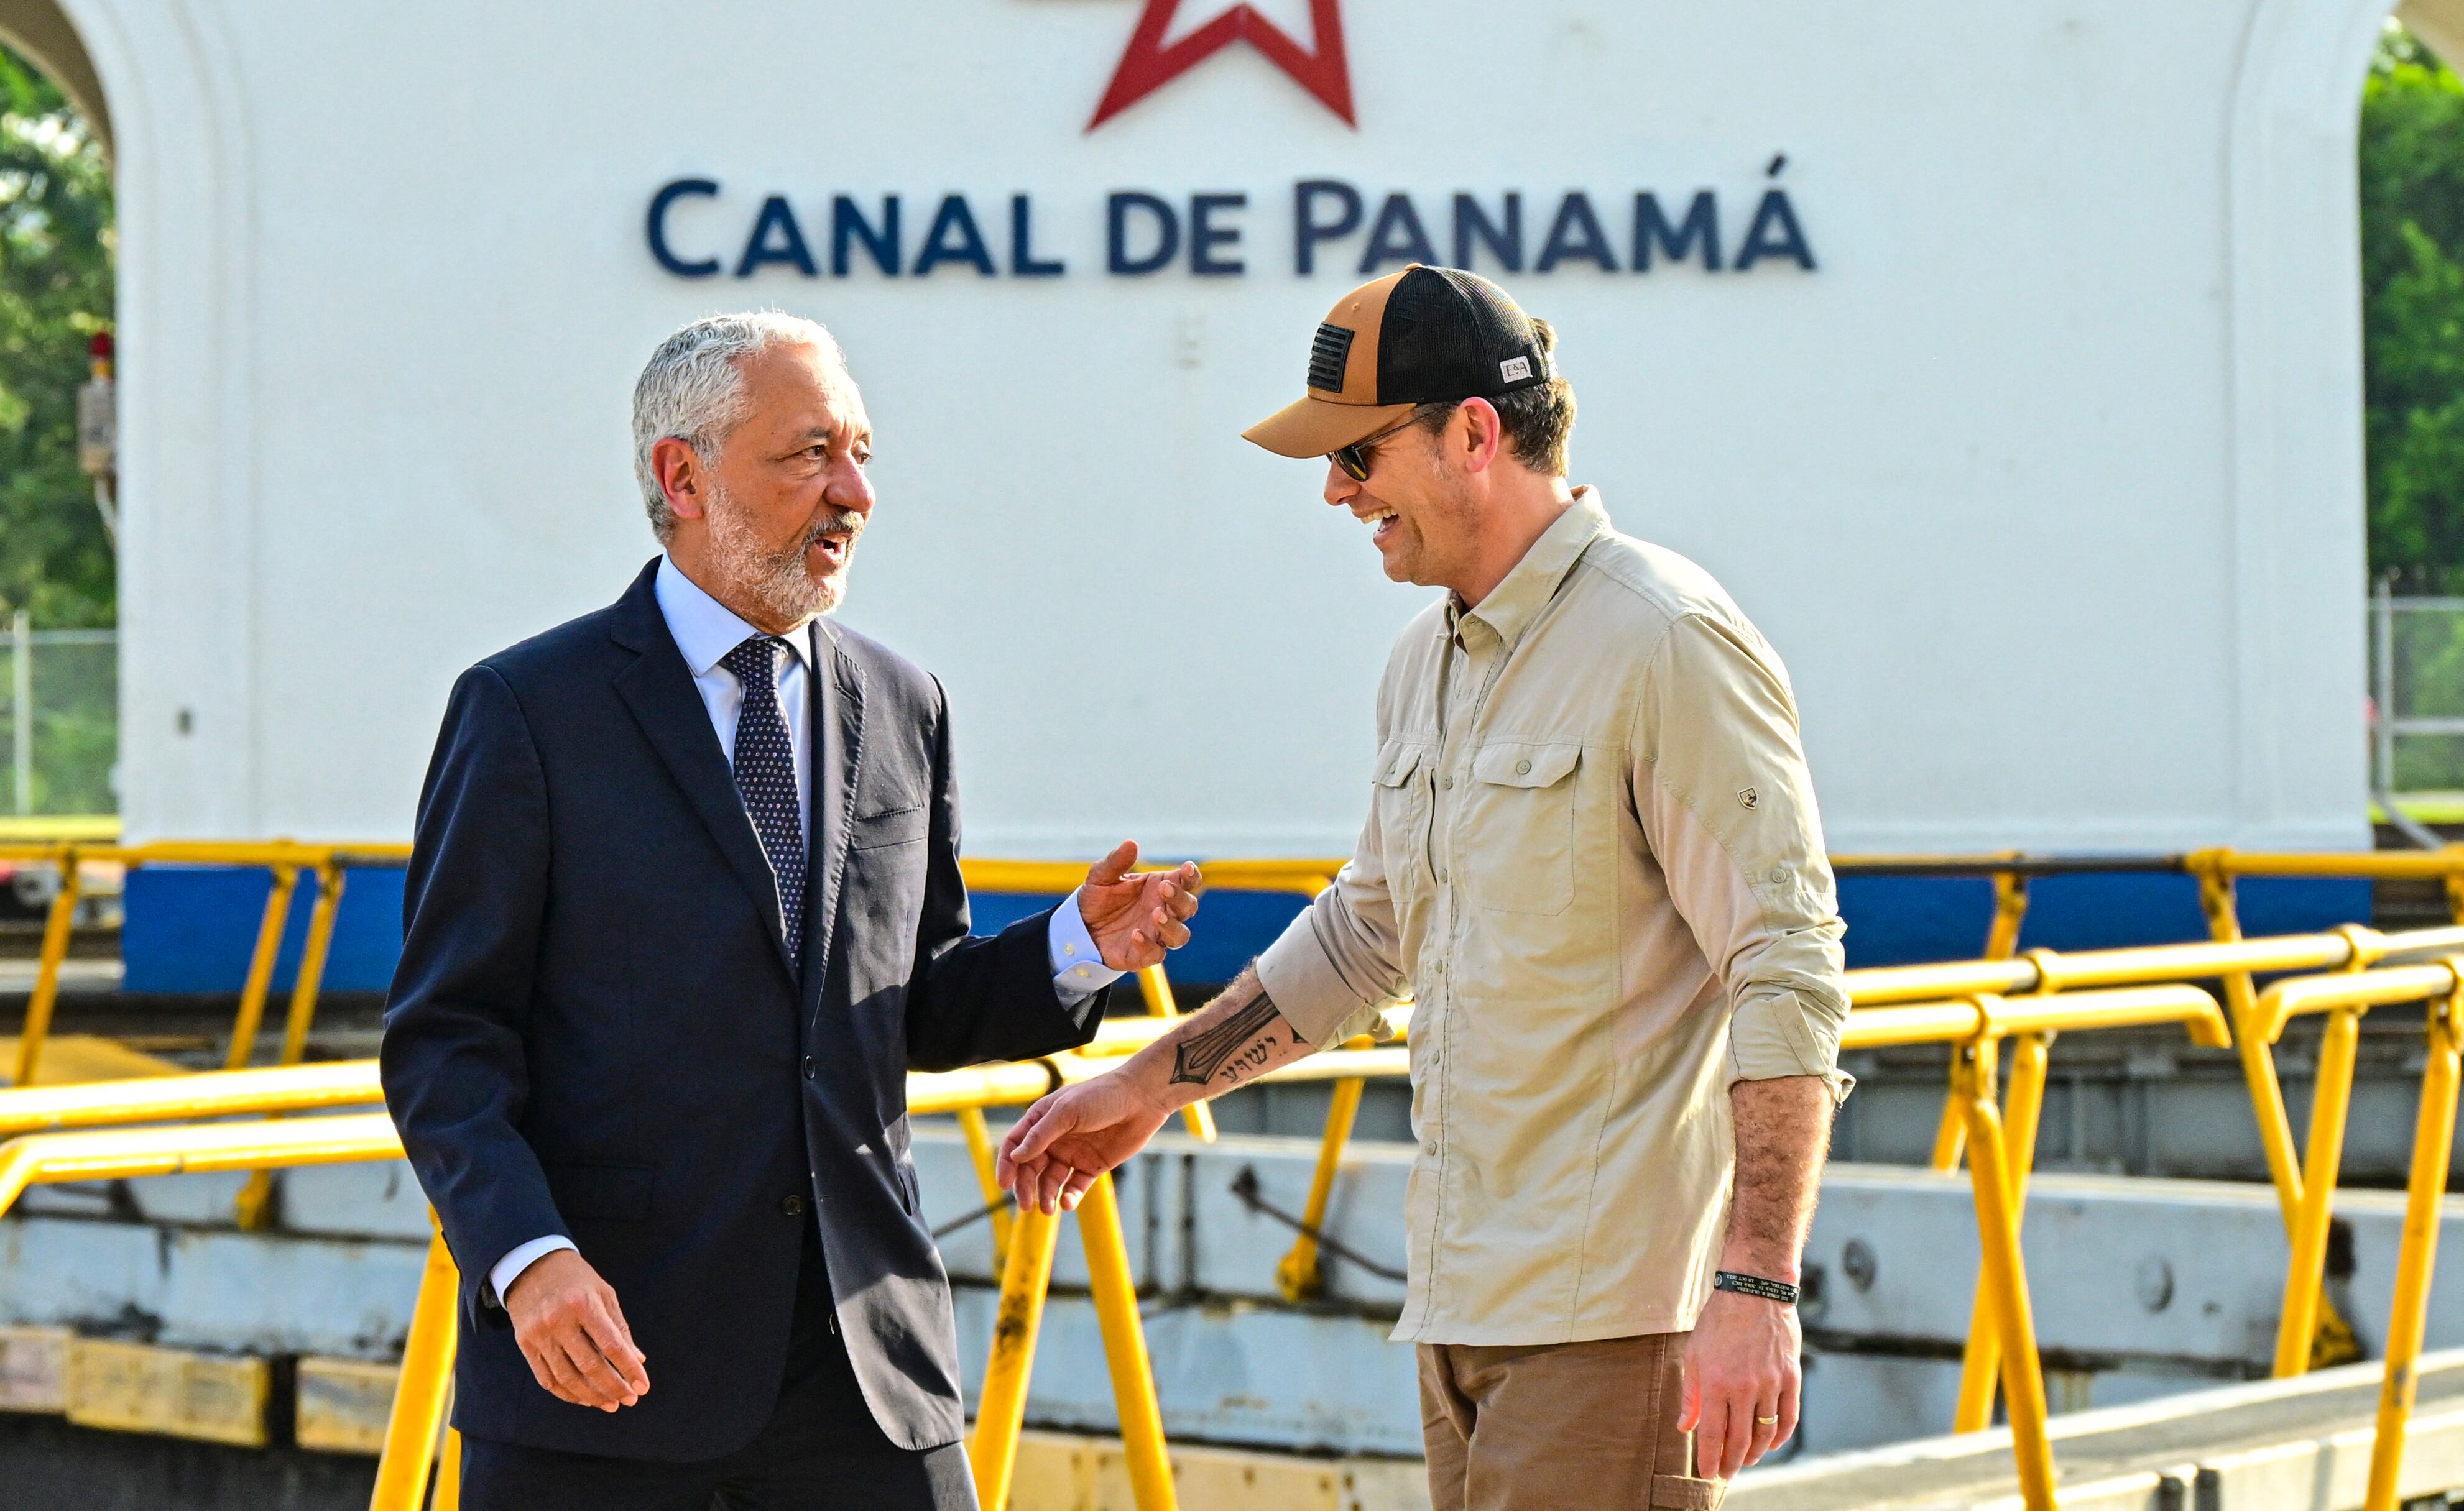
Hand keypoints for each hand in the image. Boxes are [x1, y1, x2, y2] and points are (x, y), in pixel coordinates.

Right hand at [504, 1248, 649, 1411]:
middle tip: (630, 1400)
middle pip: (589, 1366)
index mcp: (582, 1304)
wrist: (531, 1266)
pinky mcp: (524, 1344)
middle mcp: (558, 1320)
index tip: (643, 1387)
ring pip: (567, 1378)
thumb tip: (637, 1360)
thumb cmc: (576, 1280)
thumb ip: (619, 1328)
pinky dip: (567, 1393)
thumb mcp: (603, 1294)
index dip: (628, 1369)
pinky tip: (584, 1399)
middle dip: (613, 1387)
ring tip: (610, 1404)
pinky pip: (546, 1378)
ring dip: (591, 1396)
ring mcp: (538, 1334)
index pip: (611, 1345)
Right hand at [995, 1072, 1174, 1212]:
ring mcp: (1073, 1153)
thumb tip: (1016, 1156)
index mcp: (1042, 1119)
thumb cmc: (1102, 1096)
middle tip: (1026, 1205)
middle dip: (1025, 1187)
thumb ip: (1041, 1135)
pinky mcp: (1092, 1166)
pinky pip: (1075, 1186)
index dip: (1007, 1164)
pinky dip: (1069, 1197)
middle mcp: (1054, 1138)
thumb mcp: (1067, 1111)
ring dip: (1046, 1196)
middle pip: (1030, 1167)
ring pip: (1051, 1181)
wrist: (1142, 1099)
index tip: (1004, 1184)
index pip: (1016, 1144)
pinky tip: (1068, 1203)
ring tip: (1049, 1209)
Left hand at [1076, 841, 1200, 970]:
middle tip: (1163, 889)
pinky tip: (1135, 934)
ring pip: (1180, 935)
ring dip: (1171, 925)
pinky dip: (1149, 946)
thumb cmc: (1098, 898)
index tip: (1187, 869)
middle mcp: (1164, 911)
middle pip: (1188, 907)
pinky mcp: (1142, 956)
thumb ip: (1116, 862)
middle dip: (1180, 898)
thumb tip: (1131, 844)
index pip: (1187, 882)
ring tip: (1156, 914)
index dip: (1192, 876)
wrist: (1079, 927)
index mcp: (1160, 888)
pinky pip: (1156, 955)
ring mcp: (1156, 935)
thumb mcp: (1101, 876)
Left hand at [1680, 1285, 1800, 1478]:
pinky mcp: (1791, 1377)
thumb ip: (1691, 1395)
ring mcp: (1771, 1383)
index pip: (1712, 1434)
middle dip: (1731, 1463)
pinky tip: (1772, 1444)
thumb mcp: (1695, 1354)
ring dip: (1756, 1453)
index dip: (1709, 1459)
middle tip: (1725, 1473)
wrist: (1755, 1291)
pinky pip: (1789, 1417)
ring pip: (1766, 1433)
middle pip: (1740, 1440)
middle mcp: (1744, 1387)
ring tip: (1746, 1460)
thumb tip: (1685, 1427)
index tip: (1707, 1473)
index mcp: (1716, 1382)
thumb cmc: (1719, 1321)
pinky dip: (1781, 1436)